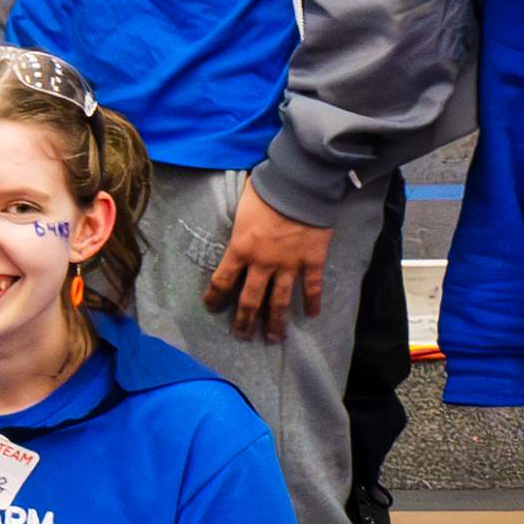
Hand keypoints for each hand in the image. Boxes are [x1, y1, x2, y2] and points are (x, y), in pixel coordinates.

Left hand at [208, 188, 333, 341]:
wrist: (300, 185)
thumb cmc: (267, 190)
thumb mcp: (240, 208)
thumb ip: (239, 226)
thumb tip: (237, 231)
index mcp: (240, 249)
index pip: (222, 280)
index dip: (215, 297)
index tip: (211, 308)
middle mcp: (262, 263)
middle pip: (251, 300)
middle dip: (244, 320)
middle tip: (242, 336)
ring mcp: (289, 264)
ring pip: (280, 300)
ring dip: (276, 321)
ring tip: (273, 338)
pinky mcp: (312, 260)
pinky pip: (312, 287)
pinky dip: (313, 302)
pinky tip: (312, 316)